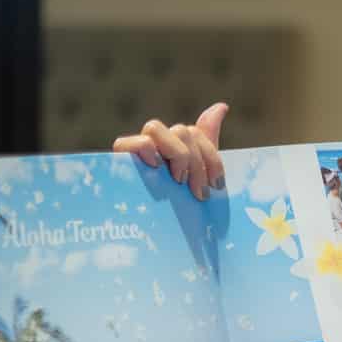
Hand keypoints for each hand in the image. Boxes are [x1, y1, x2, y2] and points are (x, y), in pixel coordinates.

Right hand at [112, 102, 229, 200]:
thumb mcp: (201, 180)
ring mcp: (137, 151)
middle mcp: (157, 145)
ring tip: (178, 181)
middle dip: (197, 162)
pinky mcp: (120, 161)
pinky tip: (156, 168)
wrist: (162, 235)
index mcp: (177, 148)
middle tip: (199, 193)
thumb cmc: (182, 209)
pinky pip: (130, 142)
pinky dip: (146, 150)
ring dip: (177, 154)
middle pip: (182, 130)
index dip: (211, 158)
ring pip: (155, 127)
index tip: (217, 185)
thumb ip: (208, 144)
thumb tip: (222, 106)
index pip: (196, 134)